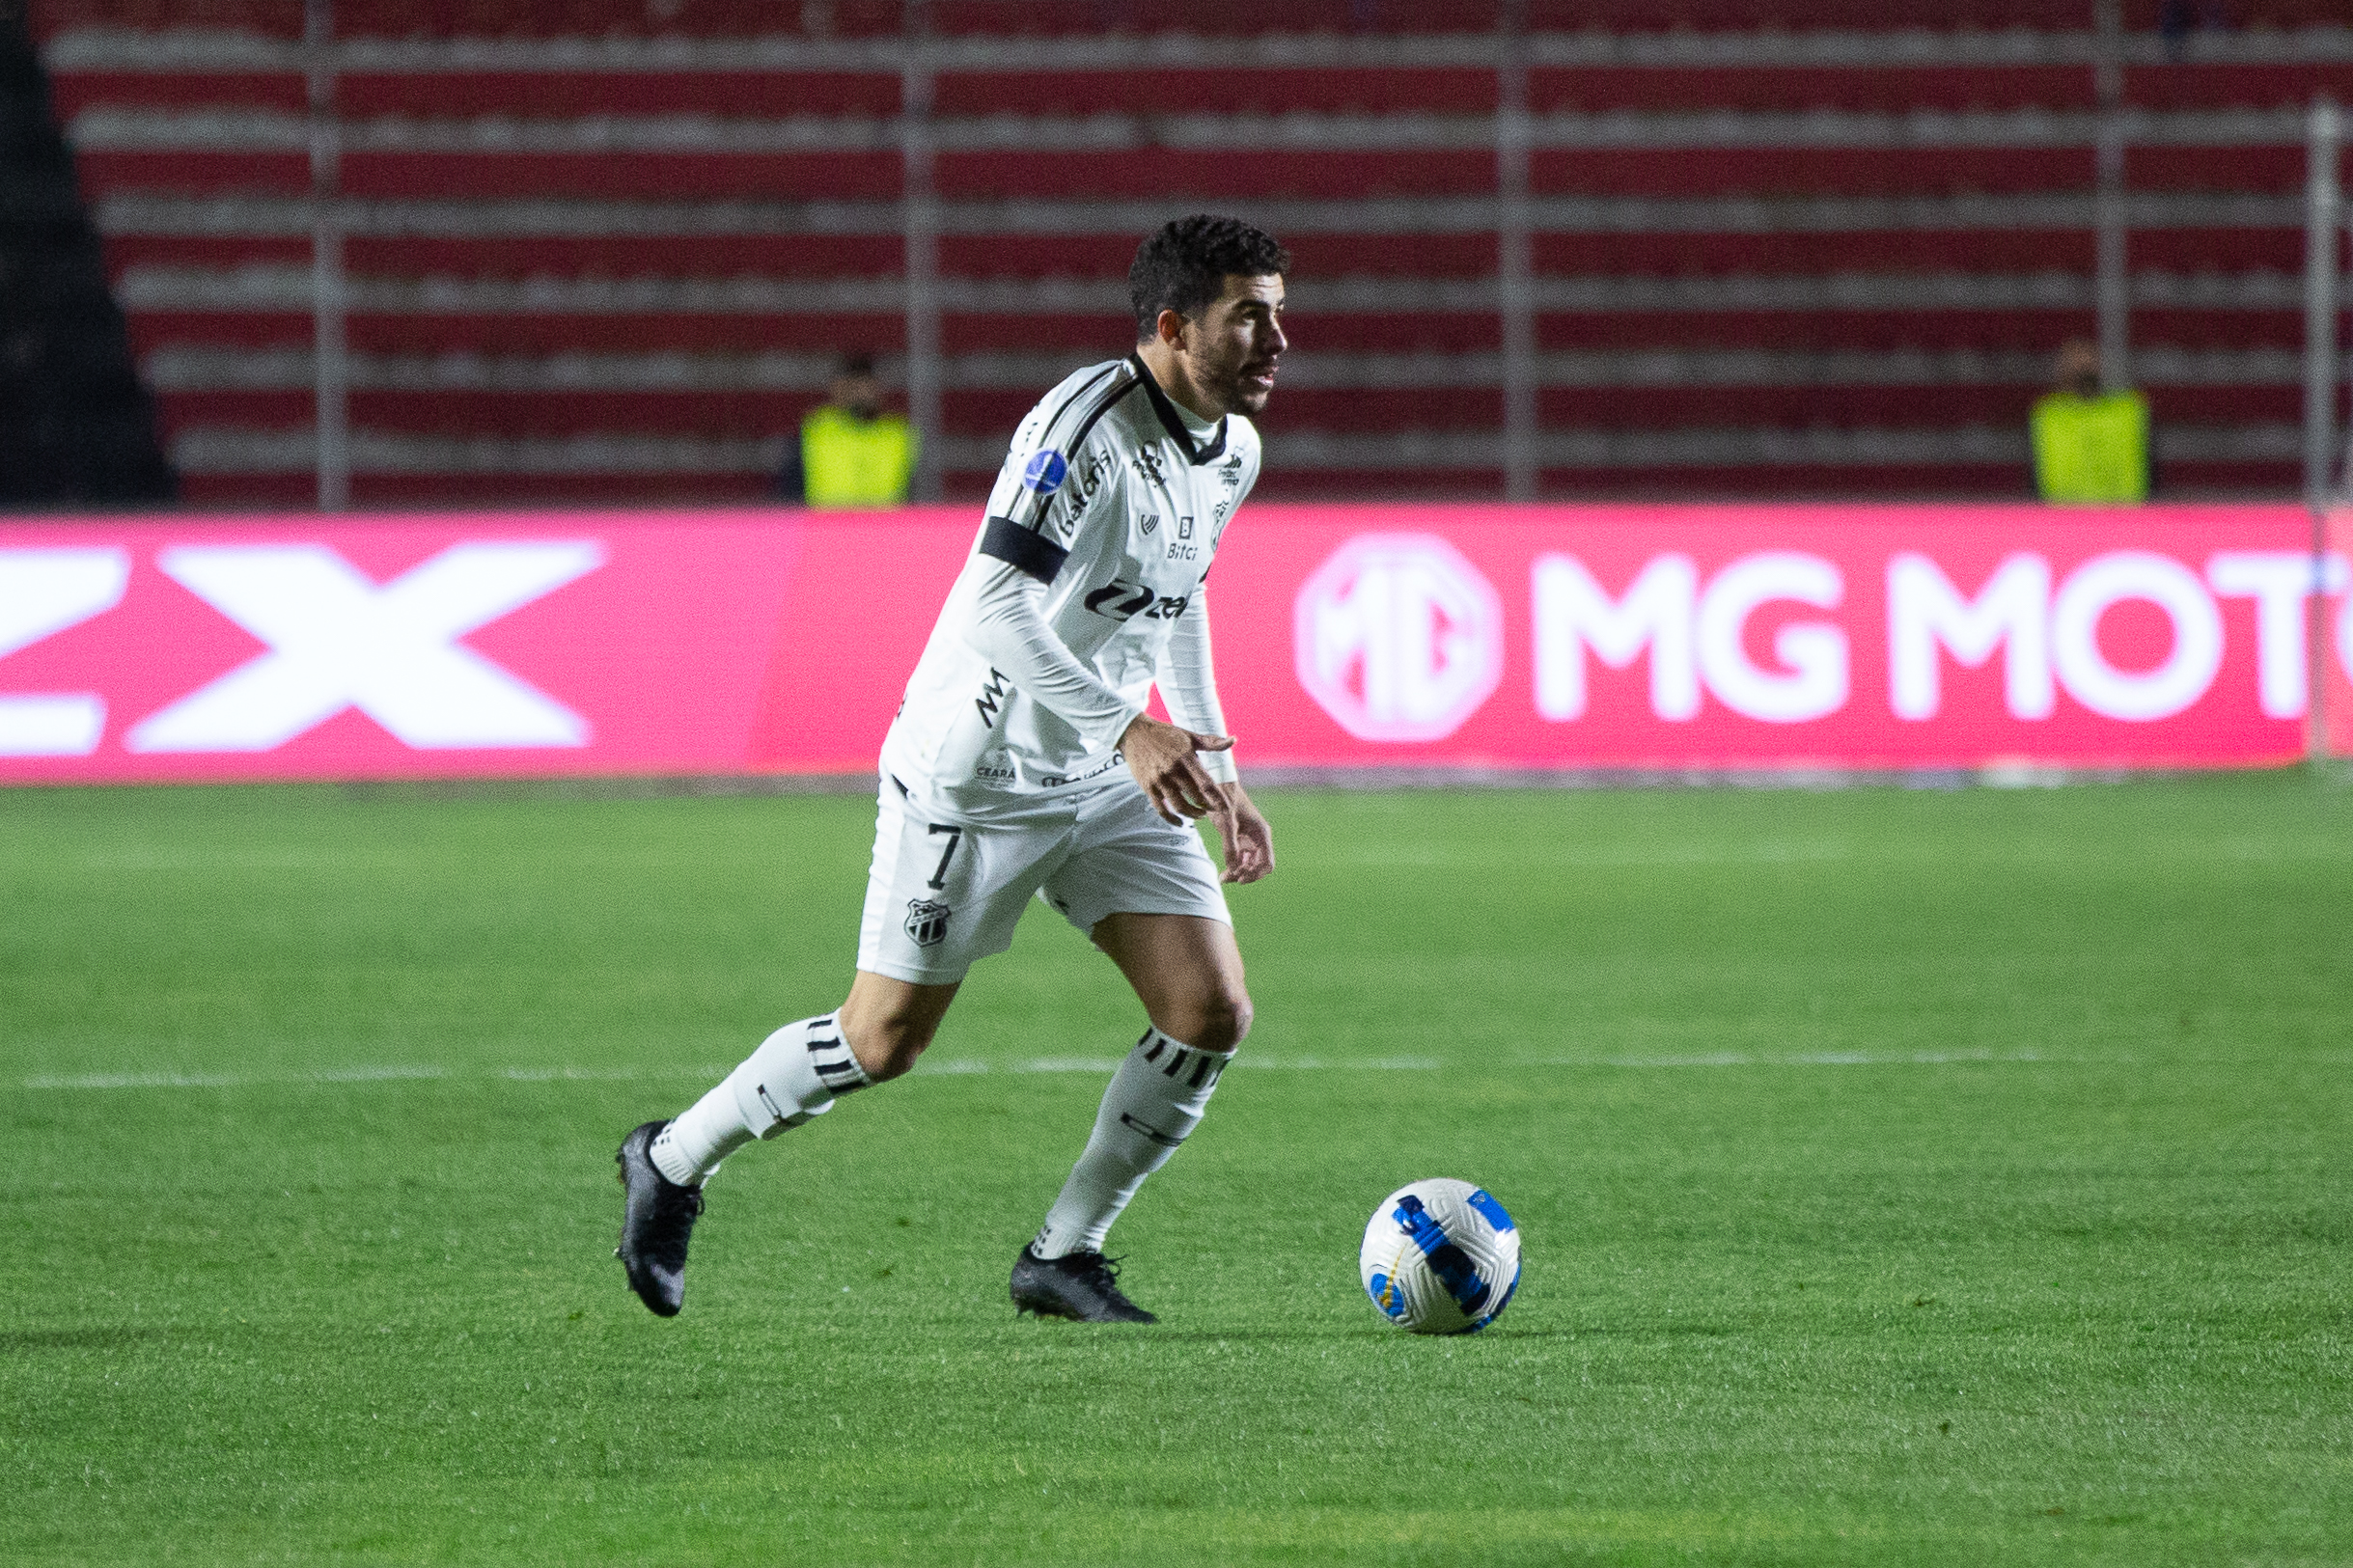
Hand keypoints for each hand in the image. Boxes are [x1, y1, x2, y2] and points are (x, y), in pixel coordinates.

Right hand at [1121, 713, 1233, 830]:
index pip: (1206, 783)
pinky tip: (1181, 822)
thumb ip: (1211, 742)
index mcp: (1185, 757)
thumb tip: (1233, 740)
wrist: (1134, 733)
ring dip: (1193, 814)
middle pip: (1195, 797)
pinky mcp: (1148, 787)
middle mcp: (1172, 770)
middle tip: (1214, 810)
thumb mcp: (1189, 735)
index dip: (1217, 798)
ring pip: (1180, 806)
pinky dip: (1172, 819)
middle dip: (1207, 807)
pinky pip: (1161, 810)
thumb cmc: (1165, 734)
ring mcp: (1159, 780)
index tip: (1226, 807)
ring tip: (1200, 814)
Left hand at [1212, 782, 1273, 884]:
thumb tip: (1232, 868)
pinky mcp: (1240, 839)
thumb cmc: (1224, 800)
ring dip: (1239, 873)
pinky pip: (1241, 858)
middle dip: (1245, 875)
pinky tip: (1224, 871)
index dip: (1255, 874)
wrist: (1217, 784)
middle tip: (1226, 878)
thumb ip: (1229, 846)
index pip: (1267, 862)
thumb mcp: (1226, 823)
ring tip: (1223, 878)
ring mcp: (1250, 839)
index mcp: (1262, 833)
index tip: (1240, 879)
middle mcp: (1259, 838)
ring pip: (1249, 864)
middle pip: (1258, 866)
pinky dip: (1234, 866)